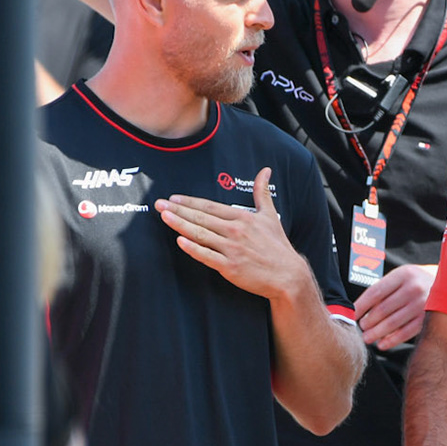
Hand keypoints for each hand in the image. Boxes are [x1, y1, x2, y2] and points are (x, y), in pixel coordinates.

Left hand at [158, 169, 310, 302]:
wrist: (288, 275)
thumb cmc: (278, 246)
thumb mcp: (270, 215)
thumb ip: (262, 192)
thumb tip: (265, 170)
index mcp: (242, 217)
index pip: (210, 207)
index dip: (190, 202)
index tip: (173, 198)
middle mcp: (235, 231)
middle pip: (201, 218)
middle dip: (177, 210)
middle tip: (158, 204)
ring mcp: (232, 249)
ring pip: (200, 234)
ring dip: (180, 225)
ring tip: (164, 217)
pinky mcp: (230, 267)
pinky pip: (207, 256)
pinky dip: (193, 248)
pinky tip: (180, 241)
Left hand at [354, 264, 436, 349]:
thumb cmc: (417, 282)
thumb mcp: (402, 278)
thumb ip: (384, 290)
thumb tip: (360, 310)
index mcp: (403, 274)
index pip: (375, 292)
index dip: (361, 306)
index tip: (352, 314)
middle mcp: (413, 287)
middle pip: (383, 309)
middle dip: (368, 321)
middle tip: (361, 328)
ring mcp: (422, 304)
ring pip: (393, 322)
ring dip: (377, 332)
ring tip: (367, 337)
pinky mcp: (428, 318)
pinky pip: (406, 332)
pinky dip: (392, 340)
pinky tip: (382, 344)